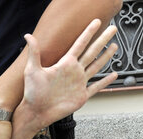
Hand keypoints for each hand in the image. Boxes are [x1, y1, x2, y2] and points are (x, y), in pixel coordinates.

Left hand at [10, 19, 118, 138]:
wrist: (36, 112)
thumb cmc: (32, 93)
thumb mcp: (32, 70)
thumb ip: (34, 52)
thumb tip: (28, 35)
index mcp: (65, 64)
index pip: (80, 44)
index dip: (88, 32)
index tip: (96, 22)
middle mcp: (74, 72)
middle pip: (92, 52)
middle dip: (103, 40)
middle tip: (113, 28)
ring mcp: (79, 83)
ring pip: (96, 66)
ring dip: (105, 56)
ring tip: (114, 46)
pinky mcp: (81, 96)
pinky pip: (96, 87)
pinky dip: (105, 82)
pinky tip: (113, 75)